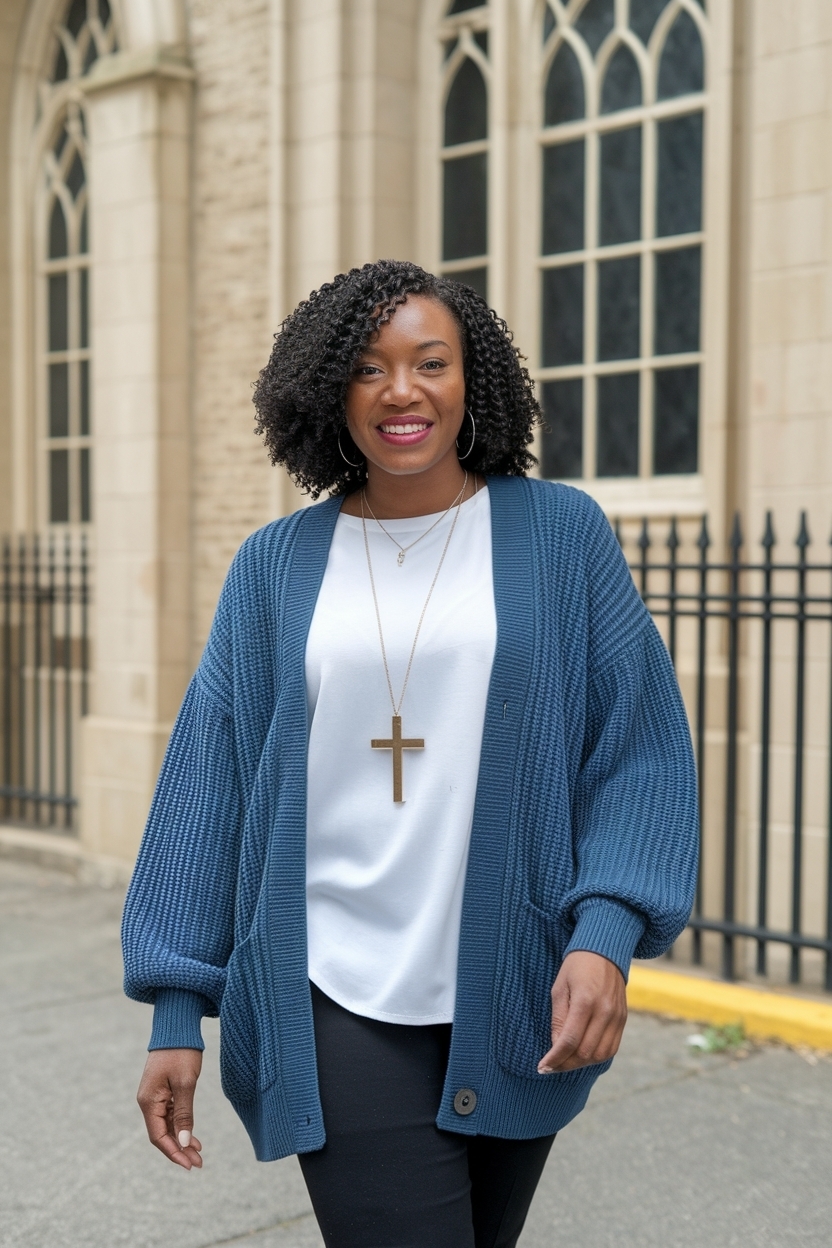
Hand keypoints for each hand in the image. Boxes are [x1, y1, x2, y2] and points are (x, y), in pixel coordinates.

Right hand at [137, 1048, 203, 1168]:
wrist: (177, 1027)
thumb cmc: (181, 1052)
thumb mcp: (185, 1083)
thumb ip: (184, 1113)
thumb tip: (182, 1142)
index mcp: (148, 1101)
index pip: (158, 1136)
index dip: (173, 1153)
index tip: (190, 1165)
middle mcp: (148, 1101)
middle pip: (162, 1134)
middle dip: (179, 1150)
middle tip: (199, 1163)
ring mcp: (154, 1096)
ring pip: (167, 1126)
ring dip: (181, 1140)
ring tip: (199, 1153)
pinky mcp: (163, 1091)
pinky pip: (170, 1115)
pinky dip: (181, 1126)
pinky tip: (192, 1136)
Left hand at [537, 950, 626, 1073]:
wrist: (604, 951)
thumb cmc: (576, 967)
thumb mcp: (559, 988)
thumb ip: (558, 1019)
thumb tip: (556, 1047)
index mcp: (586, 1001)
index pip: (569, 1040)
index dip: (555, 1058)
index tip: (542, 1067)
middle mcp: (605, 1011)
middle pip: (585, 1052)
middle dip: (565, 1064)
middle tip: (550, 1066)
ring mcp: (617, 1017)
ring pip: (600, 1055)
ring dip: (580, 1063)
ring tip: (564, 1062)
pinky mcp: (623, 1020)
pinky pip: (611, 1048)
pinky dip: (595, 1057)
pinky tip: (581, 1055)